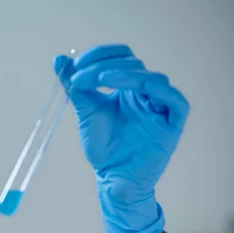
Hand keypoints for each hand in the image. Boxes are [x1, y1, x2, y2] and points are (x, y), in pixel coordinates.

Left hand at [54, 44, 188, 232]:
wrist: (112, 177)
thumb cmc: (103, 147)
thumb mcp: (85, 111)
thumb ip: (75, 86)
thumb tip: (59, 58)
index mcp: (127, 87)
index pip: (120, 57)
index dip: (99, 54)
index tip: (76, 64)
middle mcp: (145, 92)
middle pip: (132, 64)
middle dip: (103, 66)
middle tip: (80, 76)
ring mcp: (160, 106)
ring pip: (151, 78)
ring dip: (124, 74)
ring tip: (99, 80)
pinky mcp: (172, 123)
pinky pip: (174, 100)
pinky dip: (158, 89)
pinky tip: (138, 87)